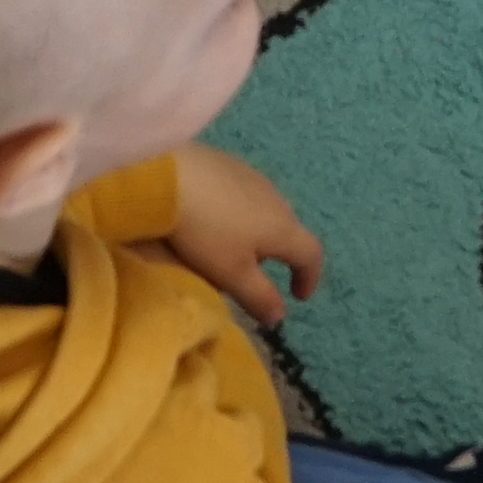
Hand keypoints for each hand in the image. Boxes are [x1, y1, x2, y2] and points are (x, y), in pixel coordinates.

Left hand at [160, 145, 324, 328]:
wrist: (170, 174)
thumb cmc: (207, 231)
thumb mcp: (232, 274)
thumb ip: (259, 297)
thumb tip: (280, 317)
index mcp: (283, 228)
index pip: (312, 254)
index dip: (310, 277)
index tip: (298, 297)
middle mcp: (277, 199)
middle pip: (289, 231)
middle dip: (280, 256)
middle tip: (256, 275)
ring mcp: (254, 177)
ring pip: (268, 211)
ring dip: (260, 233)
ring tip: (233, 248)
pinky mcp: (229, 164)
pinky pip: (247, 194)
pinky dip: (241, 213)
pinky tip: (216, 218)